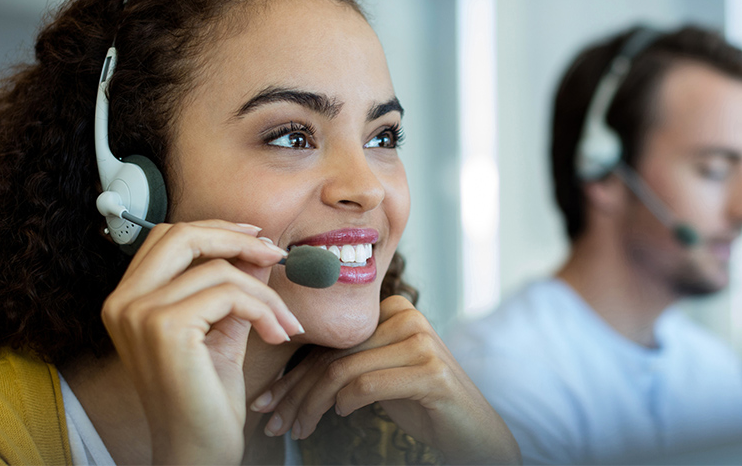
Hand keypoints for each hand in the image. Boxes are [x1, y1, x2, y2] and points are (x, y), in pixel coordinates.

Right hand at [101, 220, 303, 464]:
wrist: (197, 449)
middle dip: (236, 239)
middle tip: (276, 256)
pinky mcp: (165, 328)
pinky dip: (263, 310)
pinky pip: (230, 294)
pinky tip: (277, 335)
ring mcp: (139, 314)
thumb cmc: (206, 397)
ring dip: (265, 293)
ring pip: (219, 270)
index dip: (215, 231)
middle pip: (182, 235)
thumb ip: (234, 288)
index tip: (257, 241)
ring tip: (284, 322)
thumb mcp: (222, 330)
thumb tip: (260, 249)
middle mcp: (123, 302)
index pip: (168, 237)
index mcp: (127, 300)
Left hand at [253, 296, 520, 463]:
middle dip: (295, 393)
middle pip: (333, 355)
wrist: (474, 430)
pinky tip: (341, 417)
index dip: (293, 374)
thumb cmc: (423, 403)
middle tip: (271, 421)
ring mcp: (421, 342)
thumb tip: (290, 379)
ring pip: (343, 371)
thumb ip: (350, 363)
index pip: (330, 342)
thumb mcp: (381, 376)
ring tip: (297, 430)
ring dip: (312, 406)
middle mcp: (408, 317)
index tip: (267, 401)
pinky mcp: (430, 371)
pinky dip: (345, 404)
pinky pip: (367, 384)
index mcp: (394, 310)